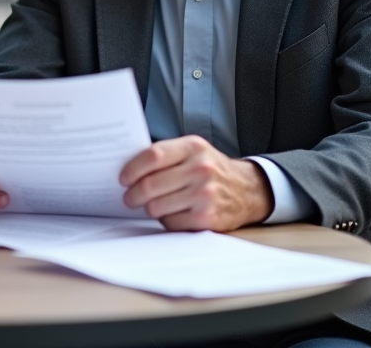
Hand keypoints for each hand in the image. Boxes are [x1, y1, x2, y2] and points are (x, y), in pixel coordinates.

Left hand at [120, 136, 273, 231]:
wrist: (248, 190)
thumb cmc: (212, 169)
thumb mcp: (194, 151)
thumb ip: (167, 155)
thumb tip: (129, 167)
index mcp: (193, 148)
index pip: (153, 156)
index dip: (132, 168)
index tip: (123, 178)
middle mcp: (200, 169)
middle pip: (150, 184)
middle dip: (133, 194)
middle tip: (129, 197)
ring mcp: (205, 194)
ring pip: (156, 206)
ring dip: (149, 208)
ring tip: (151, 204)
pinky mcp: (206, 217)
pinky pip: (170, 223)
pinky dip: (166, 220)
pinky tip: (171, 213)